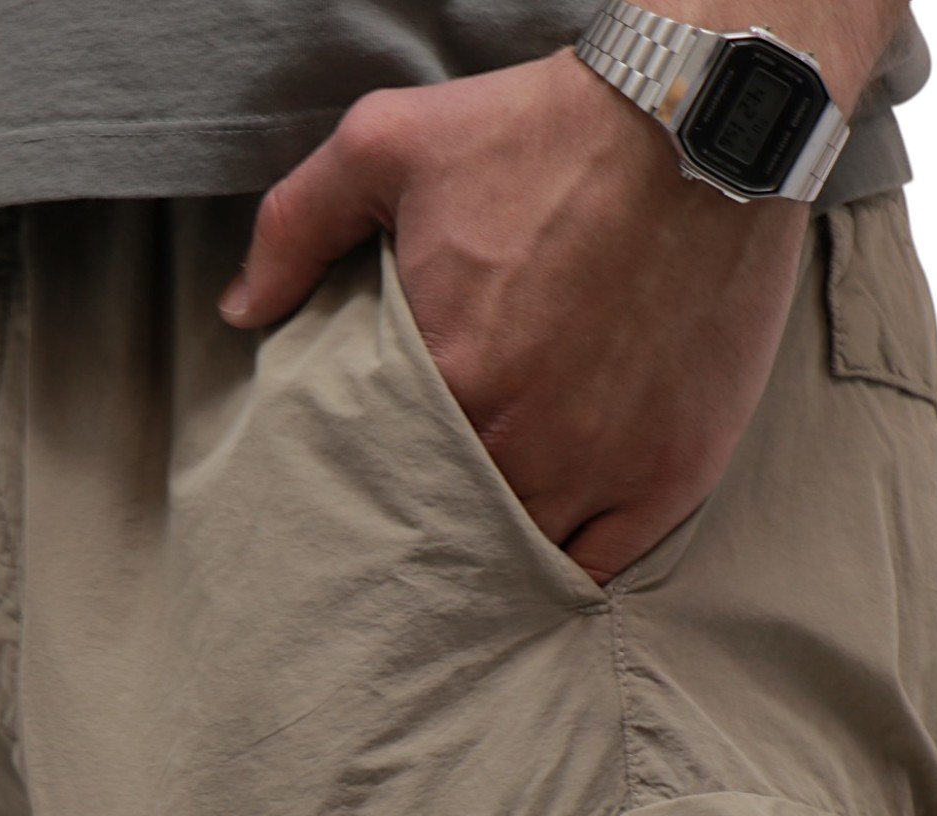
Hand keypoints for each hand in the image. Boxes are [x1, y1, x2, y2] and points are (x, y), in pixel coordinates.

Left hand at [220, 46, 811, 586]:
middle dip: (432, 530)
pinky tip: (550, 560)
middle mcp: (524, 443)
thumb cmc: (542, 130)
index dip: (372, 487)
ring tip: (475, 552)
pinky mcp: (672, 472)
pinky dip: (575, 570)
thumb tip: (242, 310)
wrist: (695, 123)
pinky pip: (608, 565)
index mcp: (449, 380)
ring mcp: (604, 468)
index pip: (384, 477)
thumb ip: (296, 225)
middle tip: (416, 530)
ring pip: (528, 556)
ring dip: (499, 555)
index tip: (366, 488)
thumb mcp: (387, 145)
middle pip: (454, 529)